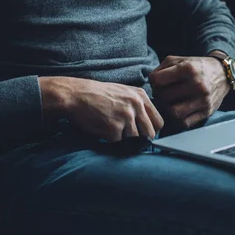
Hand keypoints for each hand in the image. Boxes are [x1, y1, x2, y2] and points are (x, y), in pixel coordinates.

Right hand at [39, 77, 163, 141]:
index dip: (151, 130)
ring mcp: (126, 116)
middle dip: (140, 138)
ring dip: (123, 138)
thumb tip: (150, 128)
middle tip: (125, 134)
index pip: (159, 122)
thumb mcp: (124, 93)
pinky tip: (101, 127)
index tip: (143, 133)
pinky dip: (109, 139)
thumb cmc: (98, 95)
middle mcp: (136, 105)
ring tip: (109, 126)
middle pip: (150, 133)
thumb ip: (138, 106)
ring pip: (134, 139)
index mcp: (141, 96)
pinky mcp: (114, 128)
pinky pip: (117, 142)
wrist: (75, 94)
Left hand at [149, 55, 229, 129]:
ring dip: (167, 109)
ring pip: (173, 113)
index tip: (159, 82)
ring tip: (170, 103)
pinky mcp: (207, 112)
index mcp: (188, 68)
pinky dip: (178, 119)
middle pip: (164, 97)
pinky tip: (179, 110)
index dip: (154, 81)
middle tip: (163, 93)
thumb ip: (162, 68)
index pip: (157, 80)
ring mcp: (203, 100)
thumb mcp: (180, 59)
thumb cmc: (197, 66)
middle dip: (160, 95)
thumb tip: (151, 83)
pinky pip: (185, 123)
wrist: (223, 74)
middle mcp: (197, 84)